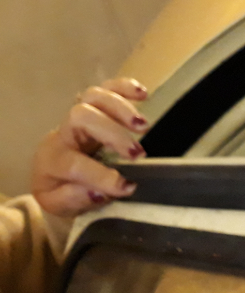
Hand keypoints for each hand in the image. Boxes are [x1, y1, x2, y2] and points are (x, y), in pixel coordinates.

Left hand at [31, 78, 148, 216]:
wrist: (56, 176)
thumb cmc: (62, 192)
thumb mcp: (59, 206)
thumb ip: (74, 200)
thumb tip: (98, 191)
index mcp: (54, 160)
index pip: (74, 163)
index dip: (101, 175)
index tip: (127, 187)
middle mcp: (64, 133)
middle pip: (81, 117)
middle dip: (112, 133)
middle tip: (138, 153)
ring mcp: (79, 117)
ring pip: (93, 97)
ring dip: (120, 108)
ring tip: (143, 125)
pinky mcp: (94, 108)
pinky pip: (105, 89)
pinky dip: (124, 87)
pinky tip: (143, 94)